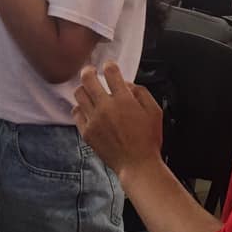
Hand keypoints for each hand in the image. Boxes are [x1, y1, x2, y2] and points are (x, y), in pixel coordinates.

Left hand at [73, 63, 163, 181]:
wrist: (137, 165)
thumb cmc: (148, 140)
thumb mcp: (155, 111)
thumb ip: (141, 93)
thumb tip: (126, 84)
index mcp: (124, 100)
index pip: (111, 72)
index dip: (109, 66)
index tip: (109, 67)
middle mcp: (106, 107)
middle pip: (88, 79)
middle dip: (88, 71)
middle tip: (90, 71)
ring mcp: (94, 120)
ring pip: (79, 94)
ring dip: (83, 88)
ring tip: (88, 90)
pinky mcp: (87, 132)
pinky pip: (76, 113)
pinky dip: (80, 107)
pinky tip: (86, 108)